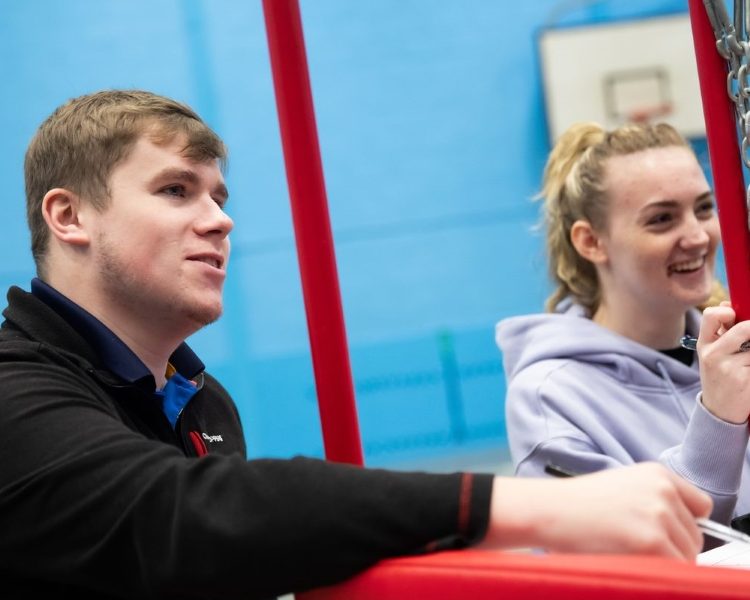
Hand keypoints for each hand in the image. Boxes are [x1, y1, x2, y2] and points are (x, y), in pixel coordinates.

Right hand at [482, 463, 710, 559]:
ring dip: (664, 564)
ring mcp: (659, 515)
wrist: (549, 510)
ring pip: (687, 557)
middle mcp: (663, 490)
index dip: (684, 526)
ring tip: (628, 555)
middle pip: (694, 536)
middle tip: (636, 551)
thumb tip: (682, 536)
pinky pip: (674, 571)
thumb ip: (654, 501)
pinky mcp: (652, 542)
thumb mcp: (622, 487)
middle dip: (673, 549)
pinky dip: (657, 575)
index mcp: (658, 473)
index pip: (700, 506)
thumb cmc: (577, 505)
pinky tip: (629, 564)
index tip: (669, 537)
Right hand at [698, 303, 749, 423]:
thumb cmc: (720, 377)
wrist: (719, 411)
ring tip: (746, 362)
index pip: (711, 315)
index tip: (736, 317)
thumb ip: (722, 331)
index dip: (727, 311)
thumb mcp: (713, 353)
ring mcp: (727, 368)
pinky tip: (748, 373)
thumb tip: (729, 305)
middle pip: (743, 329)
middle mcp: (712, 355)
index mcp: (704, 344)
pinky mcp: (742, 380)